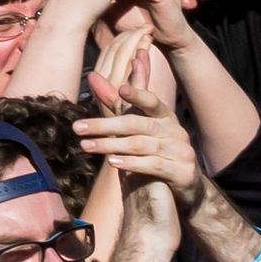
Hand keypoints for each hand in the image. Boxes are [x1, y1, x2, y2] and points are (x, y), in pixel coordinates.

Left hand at [73, 99, 205, 205]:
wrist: (183, 185)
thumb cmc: (154, 151)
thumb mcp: (137, 127)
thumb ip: (116, 103)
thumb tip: (93, 76)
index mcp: (165, 116)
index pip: (151, 101)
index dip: (138, 95)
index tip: (121, 90)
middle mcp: (175, 131)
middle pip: (136, 124)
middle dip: (104, 125)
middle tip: (77, 127)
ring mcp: (181, 151)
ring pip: (140, 145)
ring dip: (110, 145)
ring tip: (86, 146)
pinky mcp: (182, 172)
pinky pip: (153, 165)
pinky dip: (131, 163)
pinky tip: (111, 162)